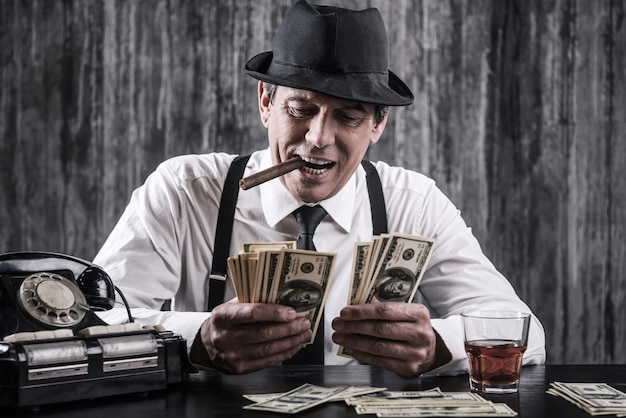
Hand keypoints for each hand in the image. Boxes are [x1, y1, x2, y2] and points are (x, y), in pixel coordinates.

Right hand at [189, 301, 311, 373]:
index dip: (274, 313)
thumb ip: (252, 301)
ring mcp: (231, 355)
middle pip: (263, 333)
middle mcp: (224, 337)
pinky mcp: (239, 368)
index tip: (292, 312)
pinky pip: (267, 361)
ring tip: (303, 334)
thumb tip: (283, 297)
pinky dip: (284, 353)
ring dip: (291, 341)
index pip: (252, 313)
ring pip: (268, 349)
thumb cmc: (225, 321)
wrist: (207, 344)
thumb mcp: (232, 306)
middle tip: (304, 323)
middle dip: (289, 328)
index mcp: (222, 316)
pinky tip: (294, 345)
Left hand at [331, 302, 450, 377]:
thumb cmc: (412, 327)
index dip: (362, 311)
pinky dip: (362, 355)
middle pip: (380, 329)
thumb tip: (353, 311)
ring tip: (339, 337)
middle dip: (354, 326)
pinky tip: (351, 349)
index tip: (345, 312)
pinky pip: (379, 361)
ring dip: (354, 341)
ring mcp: (415, 352)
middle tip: (338, 324)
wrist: (432, 350)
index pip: (385, 310)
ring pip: (377, 346)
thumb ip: (385, 311)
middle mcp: (419, 333)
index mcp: (418, 313)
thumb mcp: (406, 313)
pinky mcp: (408, 368)